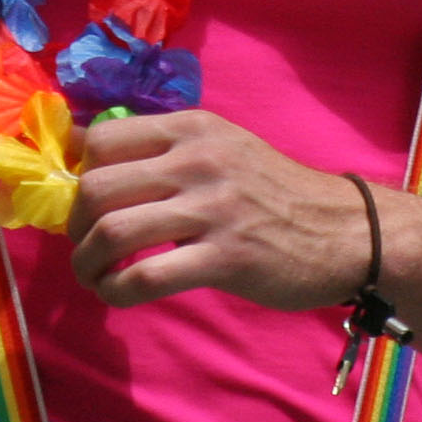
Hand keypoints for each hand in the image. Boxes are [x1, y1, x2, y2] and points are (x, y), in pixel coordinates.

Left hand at [65, 110, 377, 310]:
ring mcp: (211, 208)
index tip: (82, 203)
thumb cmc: (273, 192)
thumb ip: (163, 149)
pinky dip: (116, 290)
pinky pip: (145, 277)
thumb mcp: (221, 147)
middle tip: (84, 245)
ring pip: (113, 231)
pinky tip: (118, 294)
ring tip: (93, 275)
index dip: (77, 175)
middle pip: (97, 187)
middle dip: (75, 225)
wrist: (346, 231)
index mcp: (192, 127)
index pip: (102, 139)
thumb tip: (85, 153)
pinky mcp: (224, 257)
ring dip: (87, 261)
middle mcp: (197, 159)